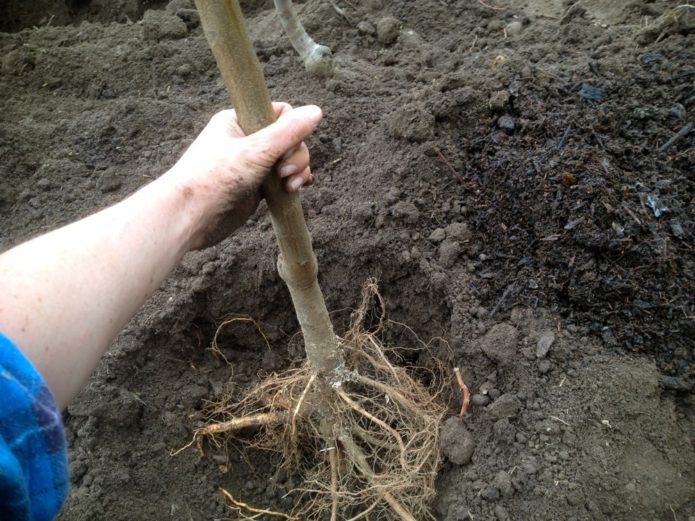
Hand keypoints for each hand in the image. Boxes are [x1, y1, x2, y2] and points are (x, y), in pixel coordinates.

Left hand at [167, 102, 322, 248]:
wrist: (189, 217)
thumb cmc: (215, 178)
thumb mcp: (256, 150)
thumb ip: (289, 132)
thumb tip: (317, 111)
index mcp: (239, 121)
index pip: (280, 113)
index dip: (292, 129)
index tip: (286, 147)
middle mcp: (246, 141)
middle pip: (289, 139)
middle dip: (296, 157)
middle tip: (285, 174)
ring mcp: (251, 166)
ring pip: (288, 161)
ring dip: (297, 172)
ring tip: (290, 187)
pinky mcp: (255, 188)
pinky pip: (281, 181)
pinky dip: (292, 184)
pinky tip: (297, 189)